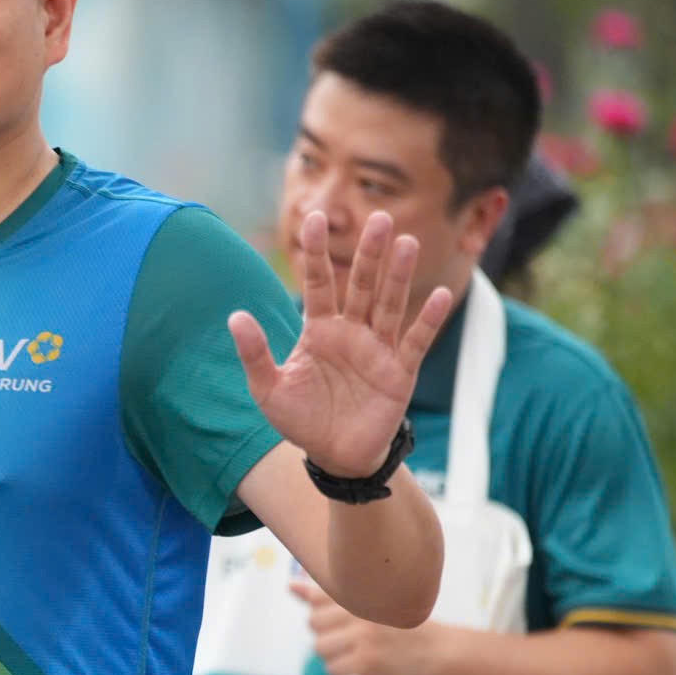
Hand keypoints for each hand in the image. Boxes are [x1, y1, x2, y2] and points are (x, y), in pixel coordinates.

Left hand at [231, 210, 452, 478]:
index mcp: (319, 330)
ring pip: (391, 305)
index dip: (317, 253)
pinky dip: (427, 320)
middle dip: (370, 254)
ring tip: (407, 242)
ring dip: (399, 276)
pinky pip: (415, 341)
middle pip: (363, 285)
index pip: (319, 284)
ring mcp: (378, 349)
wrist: (333, 456)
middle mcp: (352, 332)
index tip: (314, 217)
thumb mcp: (269, 389)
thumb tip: (235, 316)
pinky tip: (440, 296)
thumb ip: (254, 353)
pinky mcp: (399, 372)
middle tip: (381, 218)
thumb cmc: (301, 420)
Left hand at [293, 578, 440, 674]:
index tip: (344, 619)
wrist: (437, 649)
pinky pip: (333, 669)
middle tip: (351, 638)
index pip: (317, 597)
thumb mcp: (367, 602)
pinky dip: (342, 671)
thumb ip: (326, 596)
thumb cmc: (396, 625)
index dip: (324, 612)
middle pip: (313, 623)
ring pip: (320, 647)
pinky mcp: (367, 661)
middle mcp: (362, 610)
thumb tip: (290, 586)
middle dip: (326, 634)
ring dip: (333, 655)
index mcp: (361, 592)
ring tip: (355, 652)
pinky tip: (360, 666)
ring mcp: (365, 636)